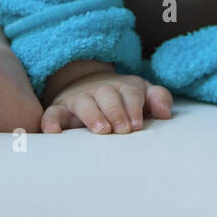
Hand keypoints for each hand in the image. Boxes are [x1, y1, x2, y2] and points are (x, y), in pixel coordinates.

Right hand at [40, 69, 172, 133]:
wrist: (88, 84)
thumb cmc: (123, 98)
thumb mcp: (142, 94)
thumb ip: (158, 98)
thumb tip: (166, 113)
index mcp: (123, 87)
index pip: (130, 93)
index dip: (134, 107)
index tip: (137, 125)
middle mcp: (100, 90)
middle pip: (108, 96)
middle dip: (116, 112)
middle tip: (122, 130)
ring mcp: (79, 99)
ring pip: (83, 103)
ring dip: (92, 115)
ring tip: (101, 130)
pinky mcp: (60, 109)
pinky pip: (52, 113)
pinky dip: (50, 121)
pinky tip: (53, 132)